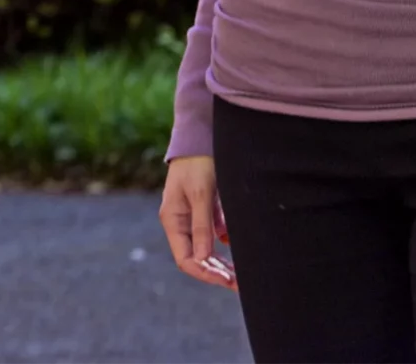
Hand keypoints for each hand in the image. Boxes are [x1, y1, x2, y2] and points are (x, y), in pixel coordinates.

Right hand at [158, 155, 236, 290]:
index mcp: (173, 220)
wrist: (202, 133)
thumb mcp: (202, 193)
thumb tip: (202, 258)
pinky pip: (215, 231)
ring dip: (222, 259)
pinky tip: (238, 245)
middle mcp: (181, 221)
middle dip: (216, 270)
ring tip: (242, 270)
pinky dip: (226, 240)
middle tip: (240, 281)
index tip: (226, 280)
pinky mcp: (206, 206)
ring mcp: (193, 214)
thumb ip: (202, 225)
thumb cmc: (198, 161)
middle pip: (197, 256)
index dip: (205, 273)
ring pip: (207, 246)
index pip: (186, 258)